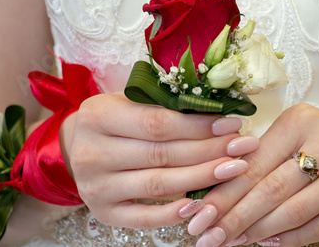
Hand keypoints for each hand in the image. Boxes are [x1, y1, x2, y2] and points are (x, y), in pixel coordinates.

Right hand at [63, 93, 259, 228]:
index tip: (232, 123)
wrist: (75, 146)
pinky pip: (142, 216)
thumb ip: (165, 106)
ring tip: (234, 169)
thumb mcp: (129, 101)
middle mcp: (93, 153)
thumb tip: (218, 112)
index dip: (199, 126)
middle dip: (210, 151)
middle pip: (163, 154)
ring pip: (159, 184)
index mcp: (99, 116)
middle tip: (242, 147)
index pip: (158, 124)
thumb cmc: (113, 119)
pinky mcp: (103, 211)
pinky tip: (199, 204)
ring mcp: (96, 186)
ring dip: (202, 178)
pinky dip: (172, 213)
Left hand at [193, 103, 318, 246]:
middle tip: (209, 237)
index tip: (199, 215)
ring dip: (258, 231)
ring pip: (294, 212)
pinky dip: (289, 239)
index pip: (254, 164)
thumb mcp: (286, 140)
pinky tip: (266, 243)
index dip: (224, 193)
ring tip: (232, 241)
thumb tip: (212, 197)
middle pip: (272, 189)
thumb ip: (254, 159)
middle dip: (235, 218)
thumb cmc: (315, 146)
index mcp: (300, 120)